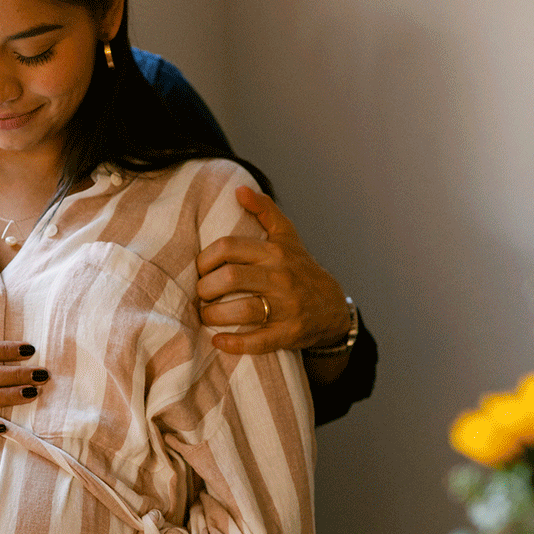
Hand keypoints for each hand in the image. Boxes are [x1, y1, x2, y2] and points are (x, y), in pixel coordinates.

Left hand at [196, 186, 350, 355]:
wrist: (332, 307)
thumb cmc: (299, 268)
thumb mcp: (286, 236)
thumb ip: (264, 210)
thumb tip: (240, 189)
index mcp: (275, 252)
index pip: (228, 247)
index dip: (205, 259)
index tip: (200, 269)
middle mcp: (281, 277)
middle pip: (230, 279)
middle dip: (205, 289)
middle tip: (200, 294)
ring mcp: (287, 307)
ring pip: (242, 311)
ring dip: (214, 316)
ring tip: (205, 316)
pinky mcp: (290, 333)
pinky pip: (258, 341)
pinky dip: (234, 343)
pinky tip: (218, 341)